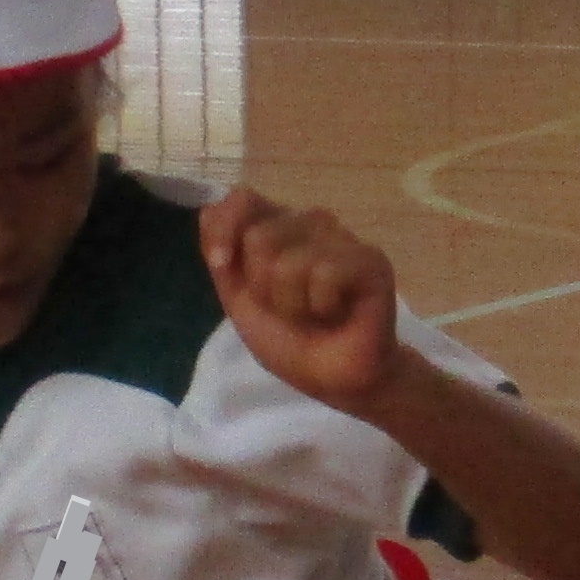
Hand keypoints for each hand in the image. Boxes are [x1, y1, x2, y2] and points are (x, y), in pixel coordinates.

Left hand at [200, 189, 403, 410]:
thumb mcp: (240, 301)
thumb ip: (223, 258)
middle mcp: (310, 224)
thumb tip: (208, 211)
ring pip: (290, 261)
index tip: (222, 265)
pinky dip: (321, 305)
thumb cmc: (292, 341)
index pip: (243, 199)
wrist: (334, 380)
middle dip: (262, 288)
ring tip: (314, 315)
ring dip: (292, 304)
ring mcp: (343, 239)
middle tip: (288, 309)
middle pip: (259, 237)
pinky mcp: (371, 260)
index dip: (225, 227)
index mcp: (278, 227)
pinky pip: (325, 273)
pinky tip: (336, 314)